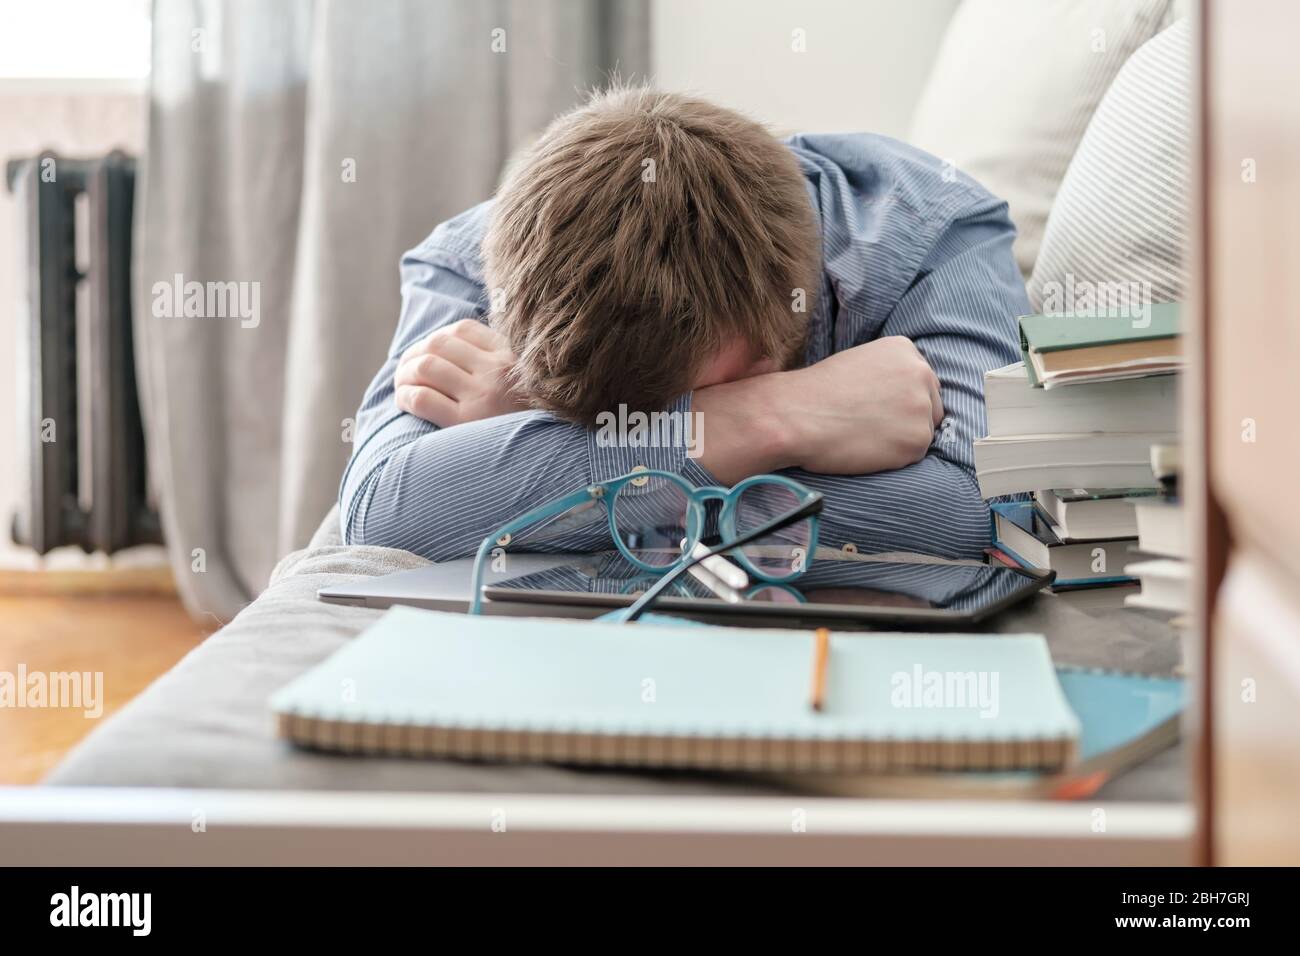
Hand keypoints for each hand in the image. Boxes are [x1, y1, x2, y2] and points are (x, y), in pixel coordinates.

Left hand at [394, 319, 527, 426]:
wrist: (552, 462)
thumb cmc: (536, 422)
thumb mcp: (530, 382)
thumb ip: (504, 364)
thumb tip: (459, 352)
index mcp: (513, 356)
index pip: (463, 329)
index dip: (437, 339)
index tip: (427, 353)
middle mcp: (498, 371)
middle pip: (438, 344)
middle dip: (413, 355)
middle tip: (405, 371)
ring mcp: (483, 395)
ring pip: (426, 367)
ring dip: (404, 375)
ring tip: (402, 386)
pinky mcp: (468, 423)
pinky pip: (423, 398)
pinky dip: (405, 396)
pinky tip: (405, 402)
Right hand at [775, 336, 943, 472]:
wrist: (795, 415)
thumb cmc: (815, 393)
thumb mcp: (857, 364)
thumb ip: (887, 375)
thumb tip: (899, 397)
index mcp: (904, 349)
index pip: (920, 381)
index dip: (899, 399)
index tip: (878, 408)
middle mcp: (920, 373)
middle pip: (930, 405)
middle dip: (908, 419)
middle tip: (873, 427)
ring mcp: (921, 407)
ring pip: (923, 431)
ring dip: (900, 439)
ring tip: (864, 436)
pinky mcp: (917, 440)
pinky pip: (913, 454)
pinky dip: (893, 457)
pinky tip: (866, 448)